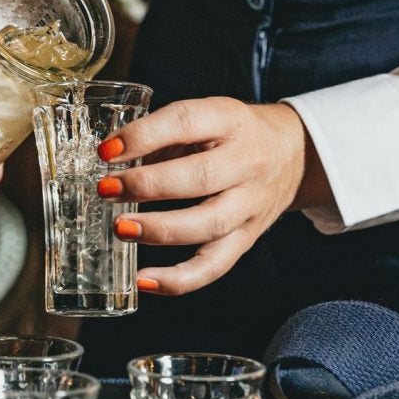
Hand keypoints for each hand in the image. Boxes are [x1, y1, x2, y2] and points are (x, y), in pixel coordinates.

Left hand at [96, 97, 330, 295]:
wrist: (291, 153)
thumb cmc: (229, 134)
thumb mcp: (203, 117)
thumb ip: (160, 135)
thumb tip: (107, 158)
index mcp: (229, 120)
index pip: (185, 121)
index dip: (143, 136)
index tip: (106, 151)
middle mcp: (246, 162)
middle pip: (199, 177)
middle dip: (147, 186)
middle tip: (107, 190)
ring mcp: (249, 204)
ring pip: (208, 224)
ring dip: (159, 230)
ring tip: (121, 228)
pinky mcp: (247, 238)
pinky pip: (214, 265)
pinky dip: (178, 279)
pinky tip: (144, 280)